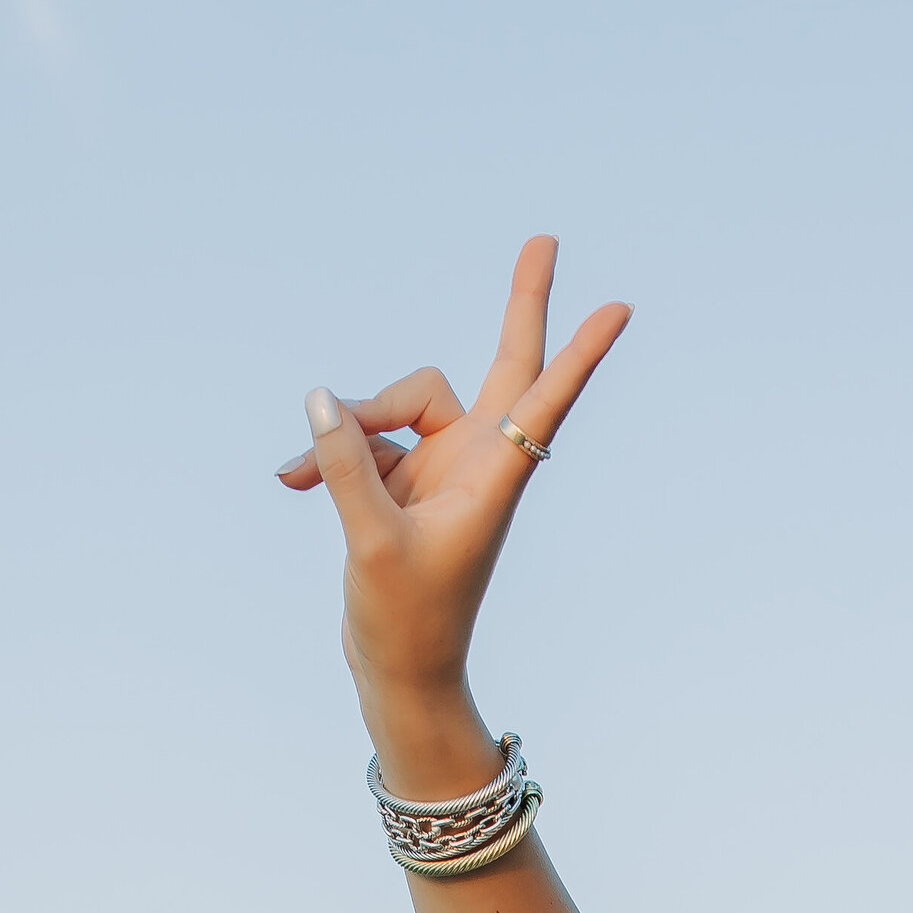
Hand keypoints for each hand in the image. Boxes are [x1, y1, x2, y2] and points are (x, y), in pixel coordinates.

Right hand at [278, 235, 630, 782]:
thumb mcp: (371, 544)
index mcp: (494, 478)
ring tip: (302, 479)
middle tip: (546, 239)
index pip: (542, 401)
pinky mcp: (404, 479)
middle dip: (521, 304)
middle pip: (502, 364)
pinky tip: (292, 481)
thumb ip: (348, 468)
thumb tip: (322, 399)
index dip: (578, 354)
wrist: (397, 672)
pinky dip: (330, 456)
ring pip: (397, 405)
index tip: (620, 310)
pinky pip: (363, 440)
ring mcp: (441, 466)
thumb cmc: (406, 623)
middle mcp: (475, 461)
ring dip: (350, 433)